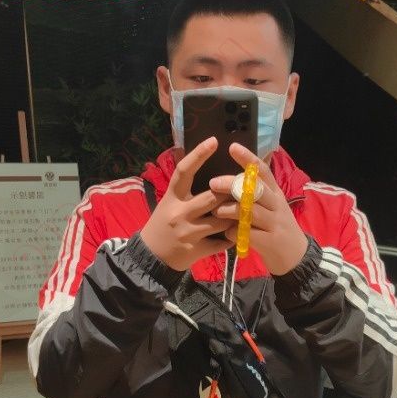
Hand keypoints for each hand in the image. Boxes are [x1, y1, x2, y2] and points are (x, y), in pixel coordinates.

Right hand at [140, 137, 235, 270]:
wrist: (151, 256)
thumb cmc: (163, 224)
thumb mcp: (169, 202)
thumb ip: (185, 189)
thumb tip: (204, 164)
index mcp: (172, 197)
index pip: (184, 171)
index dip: (198, 155)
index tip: (213, 141)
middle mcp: (179, 213)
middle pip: (212, 198)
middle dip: (230, 193)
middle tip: (244, 188)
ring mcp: (188, 233)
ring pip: (221, 220)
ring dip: (235, 215)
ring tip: (245, 210)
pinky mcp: (196, 250)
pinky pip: (222, 242)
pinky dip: (232, 236)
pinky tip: (238, 232)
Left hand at [208, 142, 308, 275]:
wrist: (295, 257)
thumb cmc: (276, 228)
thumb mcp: (272, 207)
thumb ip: (256, 194)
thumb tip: (232, 179)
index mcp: (275, 193)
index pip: (263, 171)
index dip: (248, 159)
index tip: (232, 147)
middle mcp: (276, 205)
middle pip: (255, 190)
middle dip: (232, 185)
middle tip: (213, 183)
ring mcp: (275, 223)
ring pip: (252, 211)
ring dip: (231, 209)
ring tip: (216, 211)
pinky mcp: (271, 242)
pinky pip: (249, 234)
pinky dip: (235, 232)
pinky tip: (227, 233)